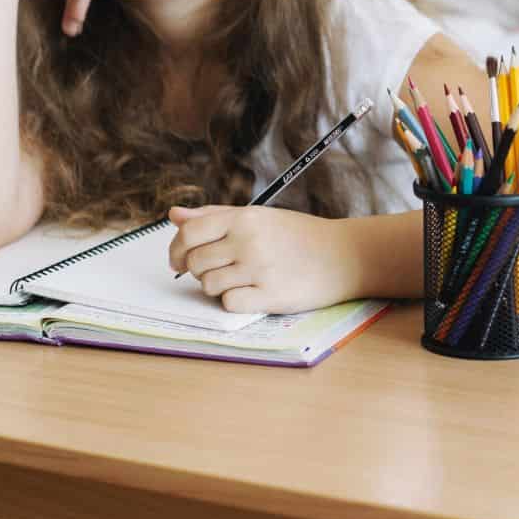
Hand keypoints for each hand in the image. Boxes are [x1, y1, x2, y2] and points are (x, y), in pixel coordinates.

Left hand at [167, 205, 353, 313]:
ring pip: (209, 285)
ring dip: (217, 287)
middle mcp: (249, 240)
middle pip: (196, 262)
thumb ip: (215, 216)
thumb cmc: (299, 235)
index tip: (178, 261)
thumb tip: (174, 215)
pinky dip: (235, 301)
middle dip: (199, 271)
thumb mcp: (259, 217)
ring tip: (239, 280)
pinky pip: (229, 303)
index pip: (189, 233)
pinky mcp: (271, 295)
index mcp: (245, 217)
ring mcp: (260, 268)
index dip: (176, 250)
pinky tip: (251, 293)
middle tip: (219, 271)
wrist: (344, 255)